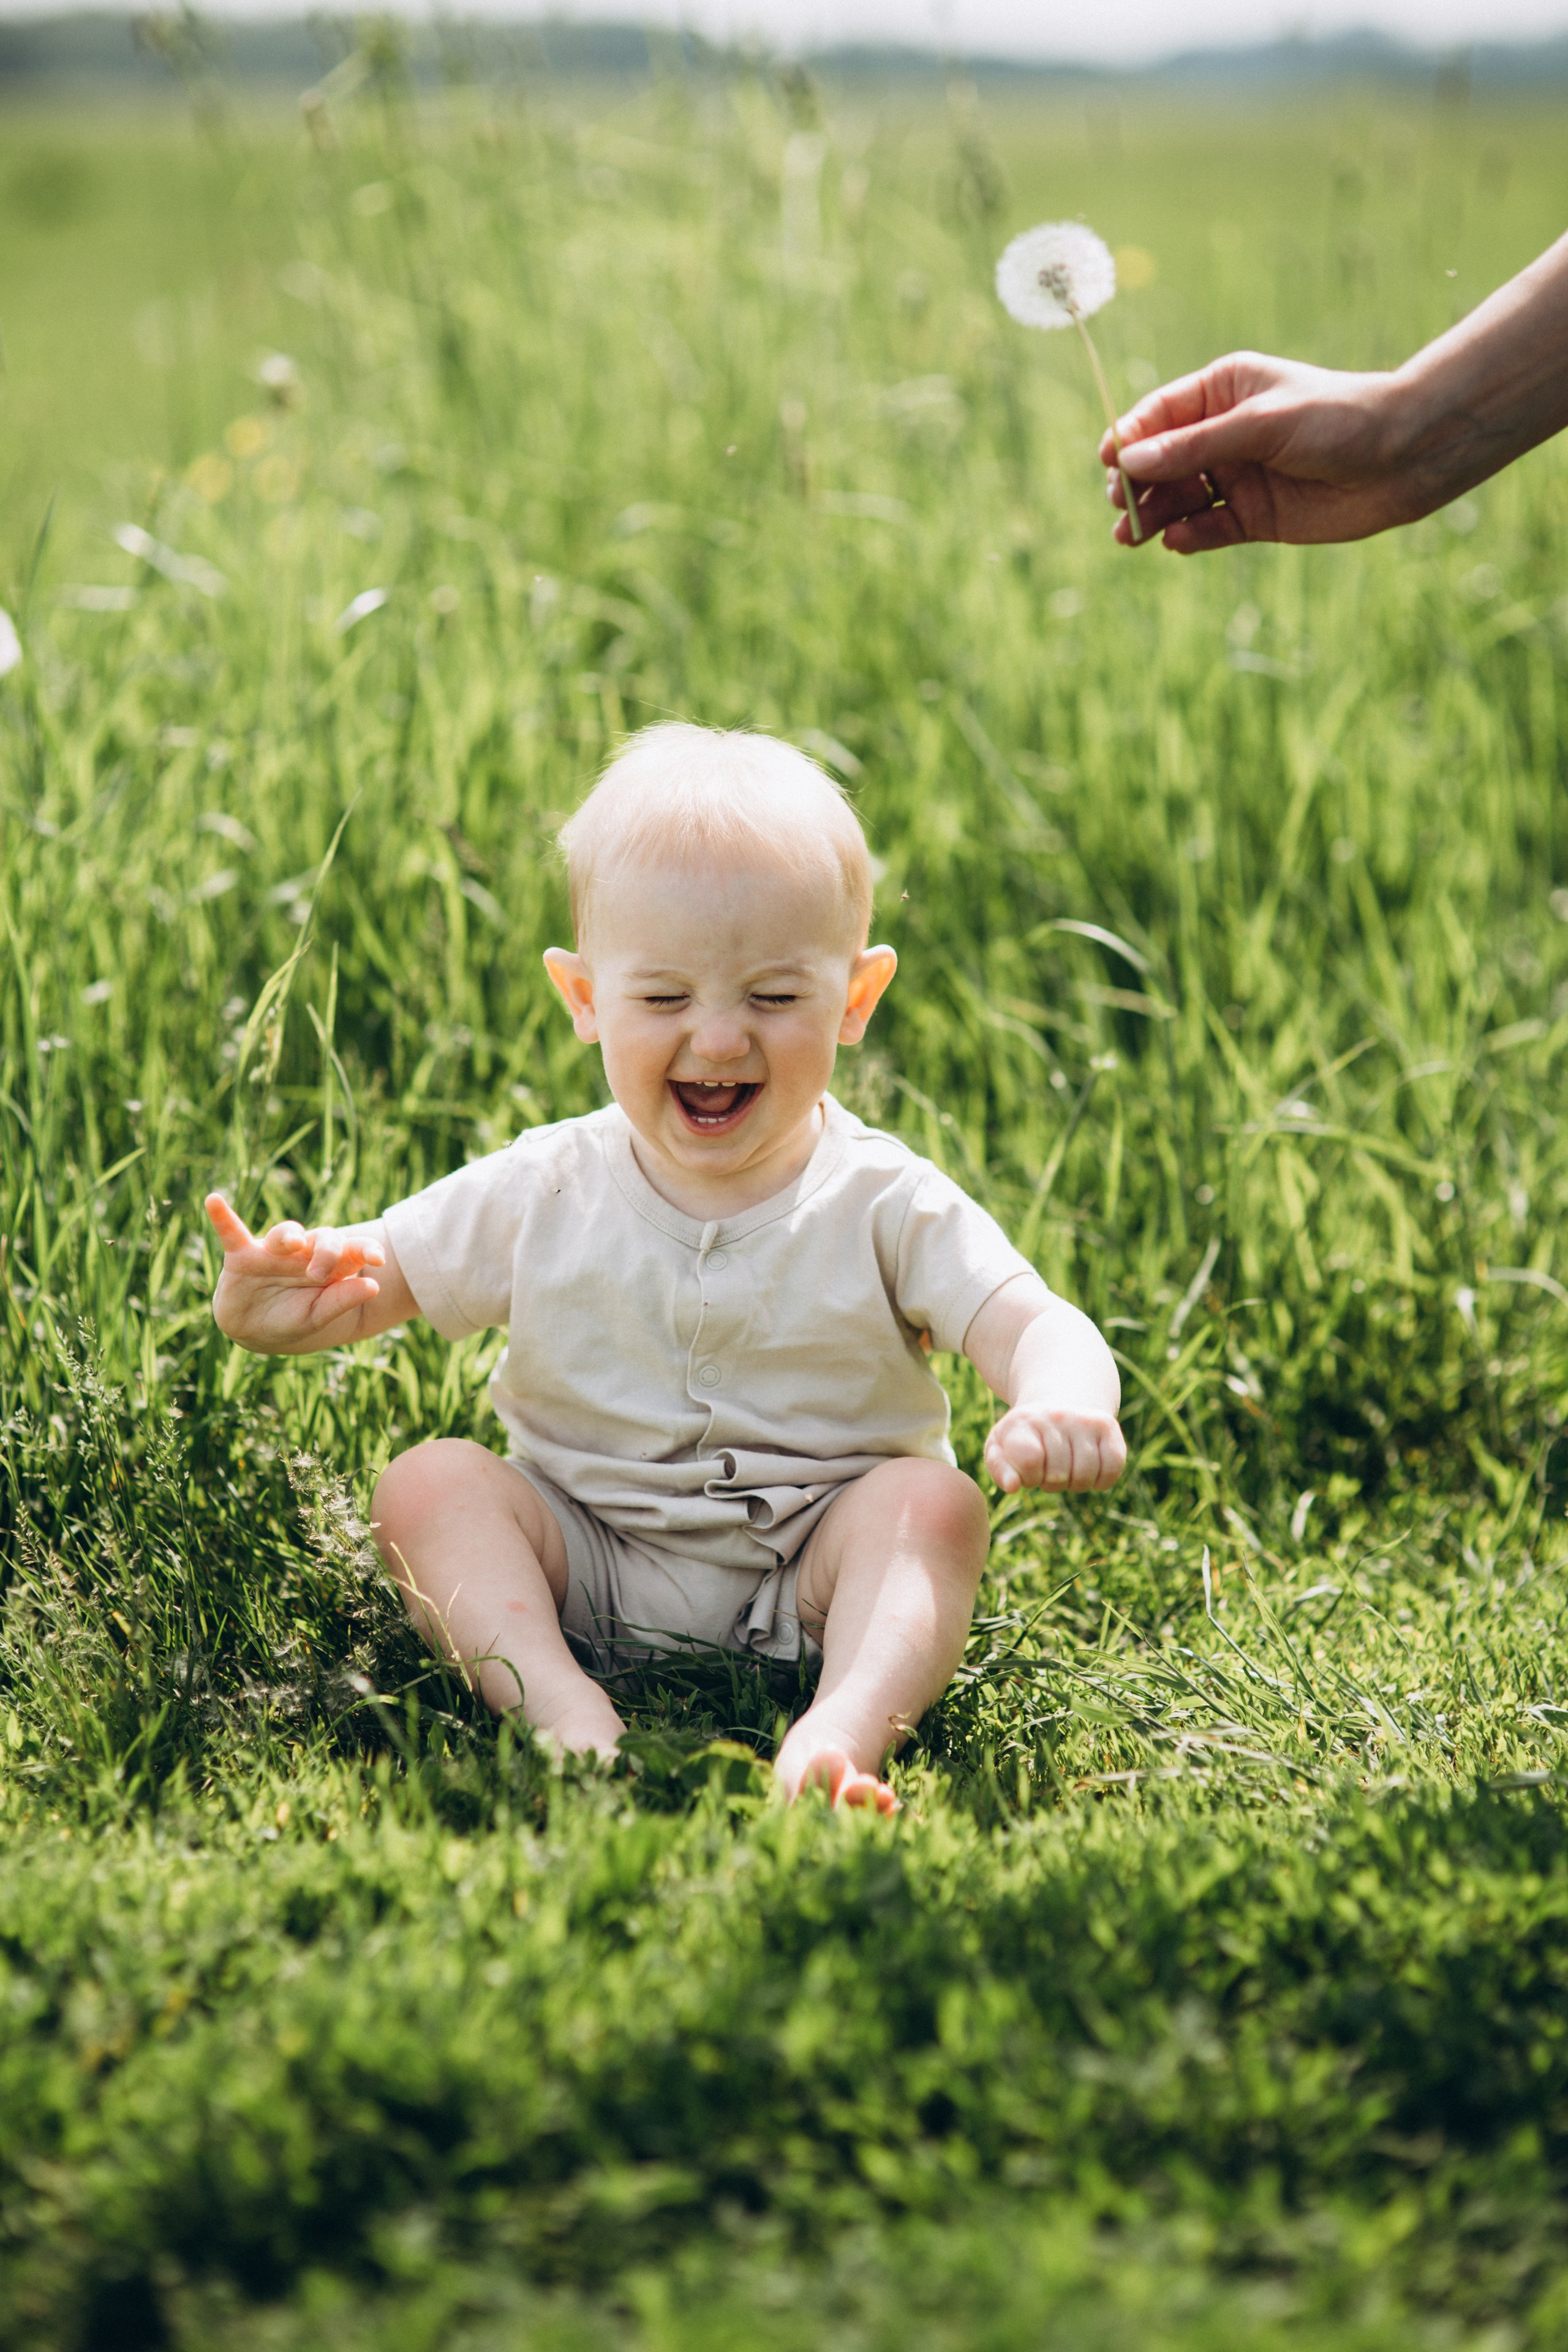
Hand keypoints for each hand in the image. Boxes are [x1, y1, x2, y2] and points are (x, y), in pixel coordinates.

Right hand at [205, 1194, 388, 1353]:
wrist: (255, 1331)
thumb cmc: (292, 1320)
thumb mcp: (318, 1316)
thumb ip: (341, 1301)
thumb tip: (373, 1286)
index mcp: (329, 1267)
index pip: (353, 1249)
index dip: (366, 1249)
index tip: (378, 1259)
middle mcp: (304, 1253)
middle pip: (323, 1237)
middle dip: (326, 1251)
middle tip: (318, 1274)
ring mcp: (273, 1252)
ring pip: (285, 1231)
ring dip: (288, 1234)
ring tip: (291, 1243)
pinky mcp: (242, 1255)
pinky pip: (232, 1231)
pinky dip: (222, 1217)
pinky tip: (213, 1200)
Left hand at [984, 1403, 1125, 1494]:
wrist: (1058, 1404)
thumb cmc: (1025, 1437)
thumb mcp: (1000, 1448)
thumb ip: (999, 1469)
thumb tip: (1012, 1487)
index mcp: (1022, 1421)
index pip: (1030, 1460)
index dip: (1029, 1478)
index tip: (1027, 1471)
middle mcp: (1055, 1415)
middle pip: (1058, 1475)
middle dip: (1051, 1482)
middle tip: (1047, 1469)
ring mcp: (1084, 1420)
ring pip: (1085, 1476)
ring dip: (1074, 1483)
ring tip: (1065, 1468)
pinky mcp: (1108, 1426)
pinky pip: (1112, 1469)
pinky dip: (1101, 1480)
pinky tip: (1089, 1470)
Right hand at [1101, 354, 1415, 552]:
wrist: (1403, 458)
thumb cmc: (1337, 420)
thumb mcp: (1260, 425)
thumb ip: (1195, 446)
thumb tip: (1129, 460)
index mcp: (1222, 391)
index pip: (1159, 415)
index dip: (1129, 438)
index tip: (1109, 463)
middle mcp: (1223, 434)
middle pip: (1160, 462)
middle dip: (1135, 484)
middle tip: (1121, 506)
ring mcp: (1237, 477)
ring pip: (1178, 499)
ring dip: (1152, 516)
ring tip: (1131, 536)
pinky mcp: (1253, 517)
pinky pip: (1207, 529)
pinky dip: (1189, 537)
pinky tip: (1177, 542)